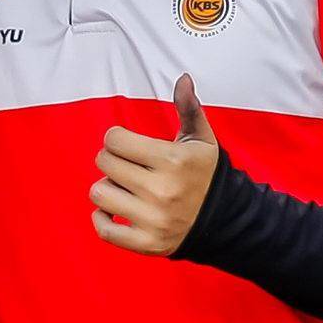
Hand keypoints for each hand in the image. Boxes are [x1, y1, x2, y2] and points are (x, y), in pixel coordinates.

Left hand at [91, 77, 224, 256]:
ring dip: (107, 188)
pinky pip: (104, 230)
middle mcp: (162, 190)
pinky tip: (114, 211)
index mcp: (173, 160)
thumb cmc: (206, 173)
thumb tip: (182, 78)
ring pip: (99, 194)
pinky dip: (102, 220)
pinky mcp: (147, 243)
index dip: (117, 138)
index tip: (127, 144)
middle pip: (104, 163)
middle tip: (127, 165)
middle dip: (111, 160)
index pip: (114, 139)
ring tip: (124, 187)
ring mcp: (153, 219)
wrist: (224, 219)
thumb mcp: (201, 139)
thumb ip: (189, 107)